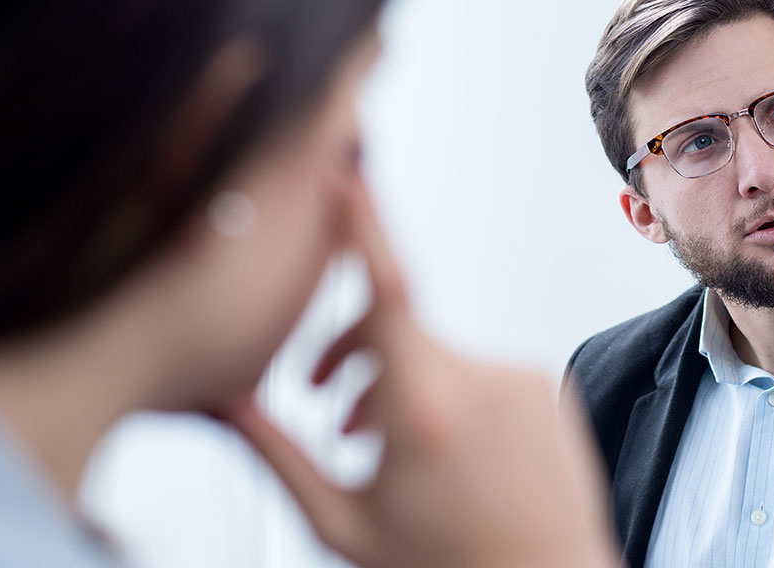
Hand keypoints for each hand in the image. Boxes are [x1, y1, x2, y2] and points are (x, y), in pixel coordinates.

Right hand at [221, 180, 617, 567]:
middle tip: (324, 401)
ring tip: (386, 444)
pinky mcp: (546, 384)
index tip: (345, 175)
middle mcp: (481, 380)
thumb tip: (226, 402)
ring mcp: (523, 378)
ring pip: (437, 352)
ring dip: (402, 382)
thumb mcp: (343, 523)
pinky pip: (478, 369)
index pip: (387, 289)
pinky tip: (449, 450)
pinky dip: (450, 393)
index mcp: (424, 409)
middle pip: (397, 327)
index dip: (363, 225)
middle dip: (352, 353)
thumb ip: (277, 454)